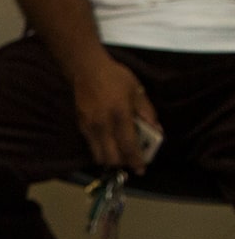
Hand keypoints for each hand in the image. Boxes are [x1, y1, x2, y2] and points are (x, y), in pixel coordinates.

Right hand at [70, 54, 159, 173]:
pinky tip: (109, 143)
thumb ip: (147, 112)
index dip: (135, 160)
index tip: (141, 169)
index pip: (128, 146)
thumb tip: (156, 131)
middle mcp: (103, 125)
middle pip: (111, 157)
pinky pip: (92, 146)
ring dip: (110, 159)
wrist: (86, 70)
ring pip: (98, 155)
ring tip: (119, 155)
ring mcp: (89, 127)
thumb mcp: (137, 91)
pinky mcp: (81, 127)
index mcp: (120, 115)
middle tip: (131, 161)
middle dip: (122, 163)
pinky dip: (101, 150)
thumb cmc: (115, 78)